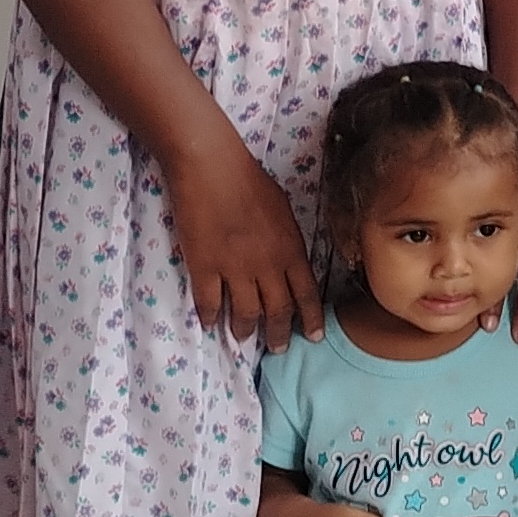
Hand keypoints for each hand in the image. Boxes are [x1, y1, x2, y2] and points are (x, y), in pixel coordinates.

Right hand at [160, 128, 319, 344]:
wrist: (212, 168)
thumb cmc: (250, 181)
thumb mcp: (284, 211)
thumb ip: (288, 241)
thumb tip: (288, 260)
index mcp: (290, 251)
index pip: (307, 295)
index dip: (311, 320)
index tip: (313, 337)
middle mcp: (267, 266)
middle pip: (278, 311)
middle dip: (279, 334)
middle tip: (278, 348)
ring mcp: (235, 270)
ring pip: (245, 314)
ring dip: (246, 330)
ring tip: (244, 337)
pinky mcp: (204, 268)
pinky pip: (209, 303)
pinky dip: (210, 317)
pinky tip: (211, 323)